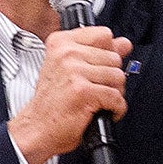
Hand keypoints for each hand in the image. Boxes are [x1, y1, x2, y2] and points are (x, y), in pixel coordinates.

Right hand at [7, 26, 132, 163]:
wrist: (38, 128)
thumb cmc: (52, 102)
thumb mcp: (71, 69)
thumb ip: (99, 52)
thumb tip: (124, 44)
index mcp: (61, 43)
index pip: (104, 35)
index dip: (108, 53)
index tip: (100, 67)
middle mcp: (66, 53)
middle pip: (115, 58)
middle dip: (112, 78)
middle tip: (97, 89)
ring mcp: (74, 71)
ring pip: (118, 77)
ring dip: (114, 94)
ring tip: (99, 101)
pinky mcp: (83, 91)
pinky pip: (116, 97)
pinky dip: (116, 109)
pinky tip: (104, 111)